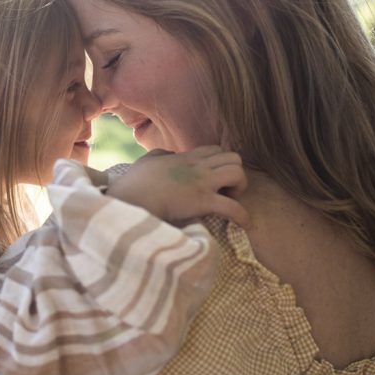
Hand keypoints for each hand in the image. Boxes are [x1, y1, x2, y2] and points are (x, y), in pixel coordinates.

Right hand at [106, 145, 248, 226]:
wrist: (131, 199)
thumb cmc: (134, 183)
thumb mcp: (147, 161)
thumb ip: (161, 155)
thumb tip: (169, 155)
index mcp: (186, 158)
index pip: (216, 149)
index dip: (221, 163)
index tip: (215, 179)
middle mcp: (198, 167)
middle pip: (234, 158)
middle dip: (235, 173)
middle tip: (225, 190)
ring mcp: (202, 183)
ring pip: (238, 174)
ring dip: (240, 189)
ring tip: (230, 201)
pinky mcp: (203, 202)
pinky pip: (233, 207)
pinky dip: (242, 216)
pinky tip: (243, 224)